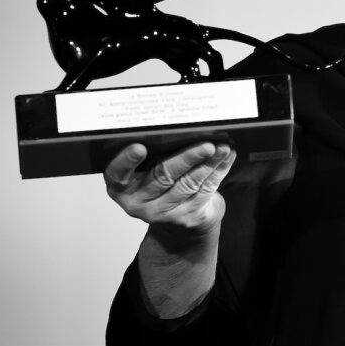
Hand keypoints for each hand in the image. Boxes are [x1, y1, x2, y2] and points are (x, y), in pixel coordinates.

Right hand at [103, 142, 235, 245]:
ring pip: (188, 184)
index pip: (118, 174)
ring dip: (208, 163)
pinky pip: (205, 190)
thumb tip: (178, 126)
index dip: (127, 161)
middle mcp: (137, 202)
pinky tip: (226, 157)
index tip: (139, 147)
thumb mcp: (146, 170)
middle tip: (205, 144)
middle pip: (162, 176)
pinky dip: (218, 170)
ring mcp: (162, 213)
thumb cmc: (159, 183)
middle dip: (187, 158)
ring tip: (222, 147)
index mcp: (120, 186)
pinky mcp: (186, 217)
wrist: (177, 219)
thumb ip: (154, 153)